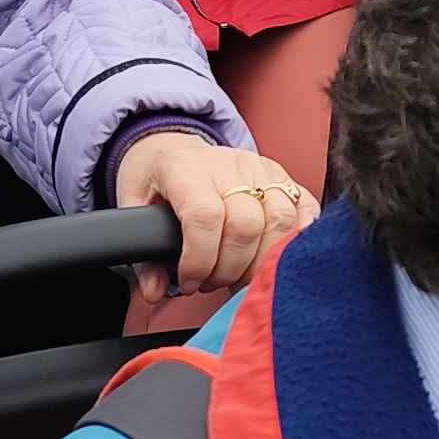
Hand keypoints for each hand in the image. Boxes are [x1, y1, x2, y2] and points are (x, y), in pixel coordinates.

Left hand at [114, 132, 316, 302]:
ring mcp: (259, 167)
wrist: (176, 147)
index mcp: (185, 168)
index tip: (190, 281)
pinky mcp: (281, 174)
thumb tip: (155, 291)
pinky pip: (304, 207)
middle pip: (246, 225)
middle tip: (212, 282)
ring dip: (261, 262)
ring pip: (280, 220)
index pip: (205, 217)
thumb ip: (144, 253)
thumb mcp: (134, 206)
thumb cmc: (157, 180)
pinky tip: (275, 258)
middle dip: (230, 269)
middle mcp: (227, 164)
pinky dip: (296, 239)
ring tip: (238, 274)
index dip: (200, 260)